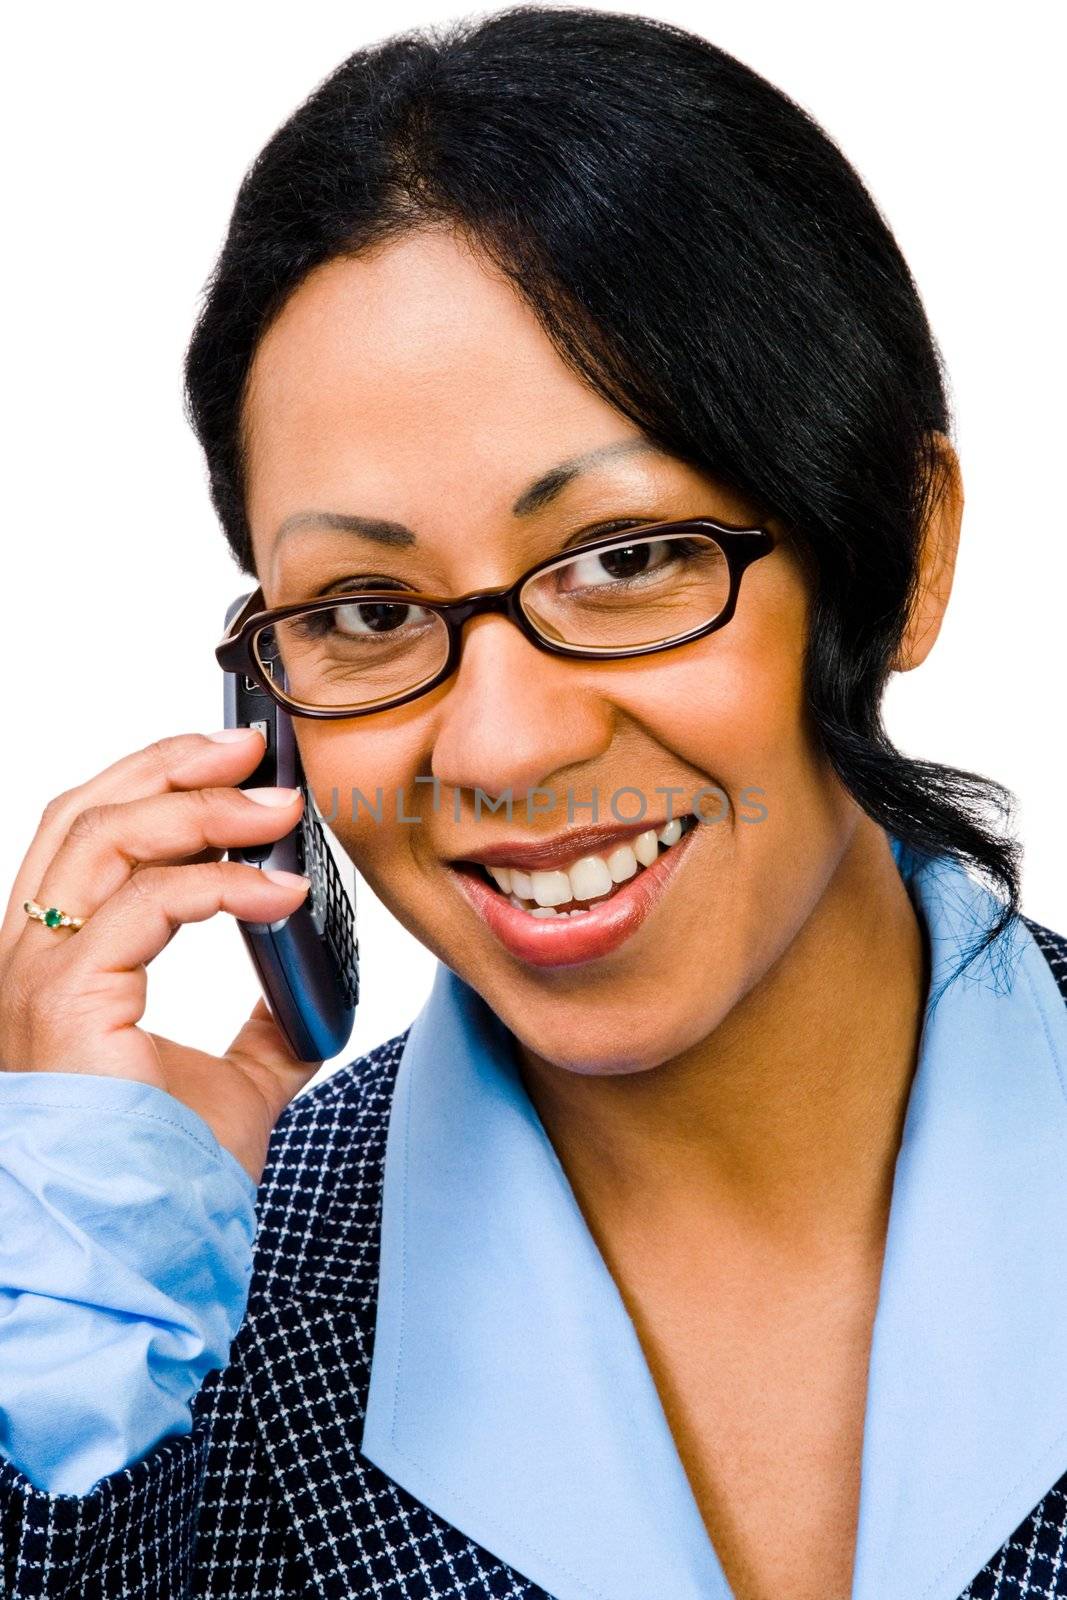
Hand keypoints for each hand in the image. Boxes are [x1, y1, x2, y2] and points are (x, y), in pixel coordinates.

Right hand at [0, 729, 322, 1183]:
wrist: (130, 1256)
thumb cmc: (160, 1177)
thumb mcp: (235, 1080)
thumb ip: (266, 1024)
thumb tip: (312, 981)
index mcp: (59, 964)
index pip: (89, 836)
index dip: (160, 782)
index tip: (242, 765)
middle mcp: (30, 958)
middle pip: (85, 813)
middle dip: (174, 763)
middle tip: (257, 747)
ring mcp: (37, 976)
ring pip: (103, 838)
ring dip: (201, 806)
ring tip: (281, 806)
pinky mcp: (64, 1000)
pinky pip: (145, 905)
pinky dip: (222, 885)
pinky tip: (283, 892)